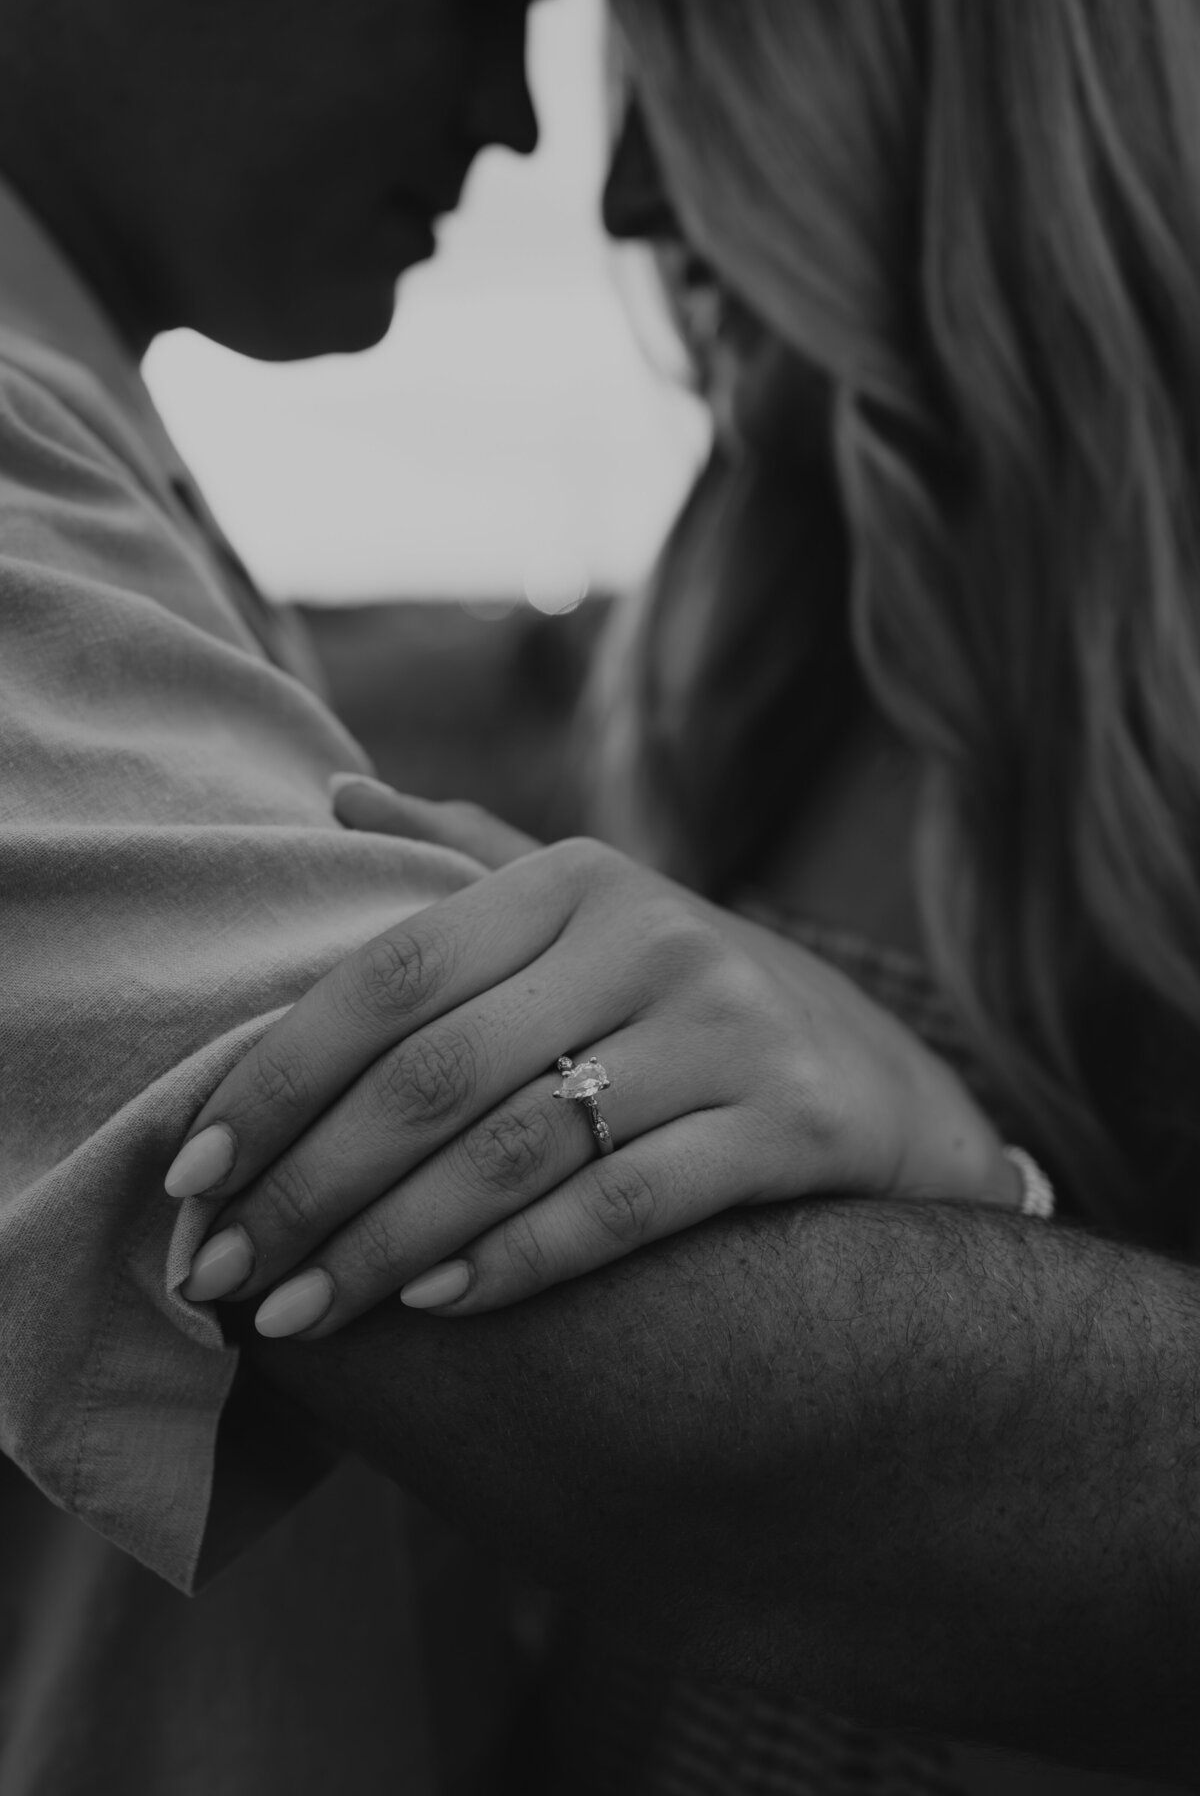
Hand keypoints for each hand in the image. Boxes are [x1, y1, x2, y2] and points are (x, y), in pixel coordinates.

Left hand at [165, 778, 1015, 1336]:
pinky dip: (516, 1260)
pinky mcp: (791, 1125)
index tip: (193, 1170)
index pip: (389, 975)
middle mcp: (652, 936)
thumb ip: (465, 855)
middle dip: (307, 1187)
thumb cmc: (693, 998)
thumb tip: (333, 792)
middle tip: (217, 1273)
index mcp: (578, 877)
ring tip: (293, 1313)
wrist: (884, 1080)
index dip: (277, 1075)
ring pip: (514, 1150)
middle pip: (435, 1074)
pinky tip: (431, 1307)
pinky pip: (624, 1207)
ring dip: (383, 1246)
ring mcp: (729, 1030)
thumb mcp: (594, 908)